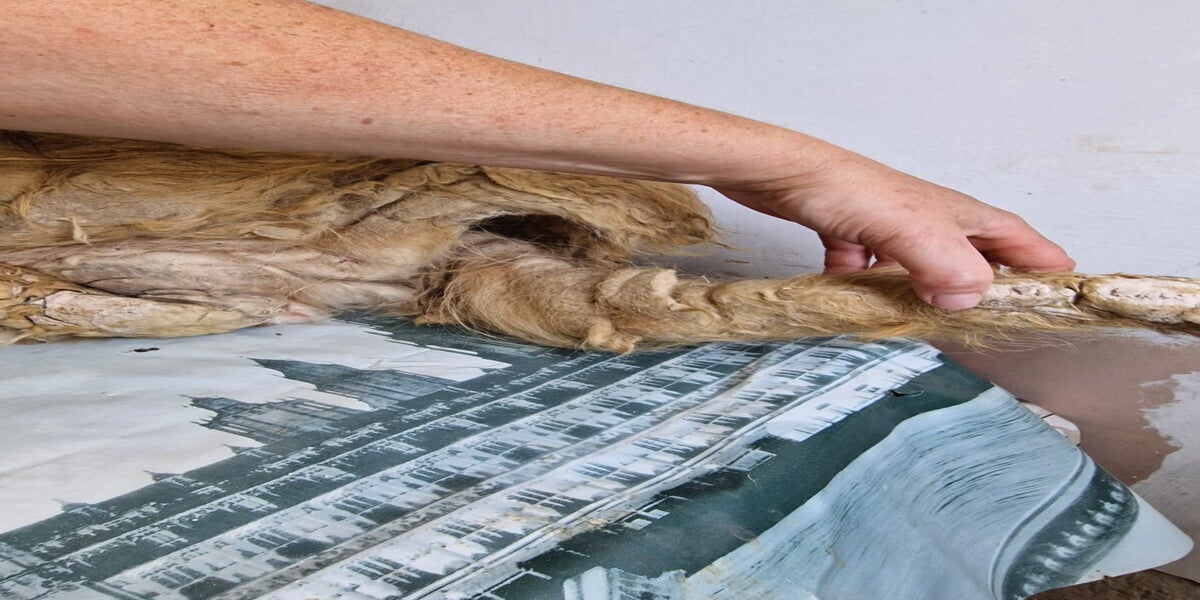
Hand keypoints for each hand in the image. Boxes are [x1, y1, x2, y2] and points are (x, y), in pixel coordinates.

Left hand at [715, 151, 1074, 308]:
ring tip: (928, 326)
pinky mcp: (849, 232)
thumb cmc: (845, 187)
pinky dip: (866, 289)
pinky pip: (866, 269)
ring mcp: (889, 227)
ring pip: (919, 267)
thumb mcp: (909, 228)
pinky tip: (855, 305)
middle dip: (987, 289)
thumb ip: (945, 263)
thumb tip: (969, 299)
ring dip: (925, 295)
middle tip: (996, 325)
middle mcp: (928, 218)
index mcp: (956, 214)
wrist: (778, 172)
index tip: (1063, 295)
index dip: (1043, 266)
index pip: (1017, 240)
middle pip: (973, 256)